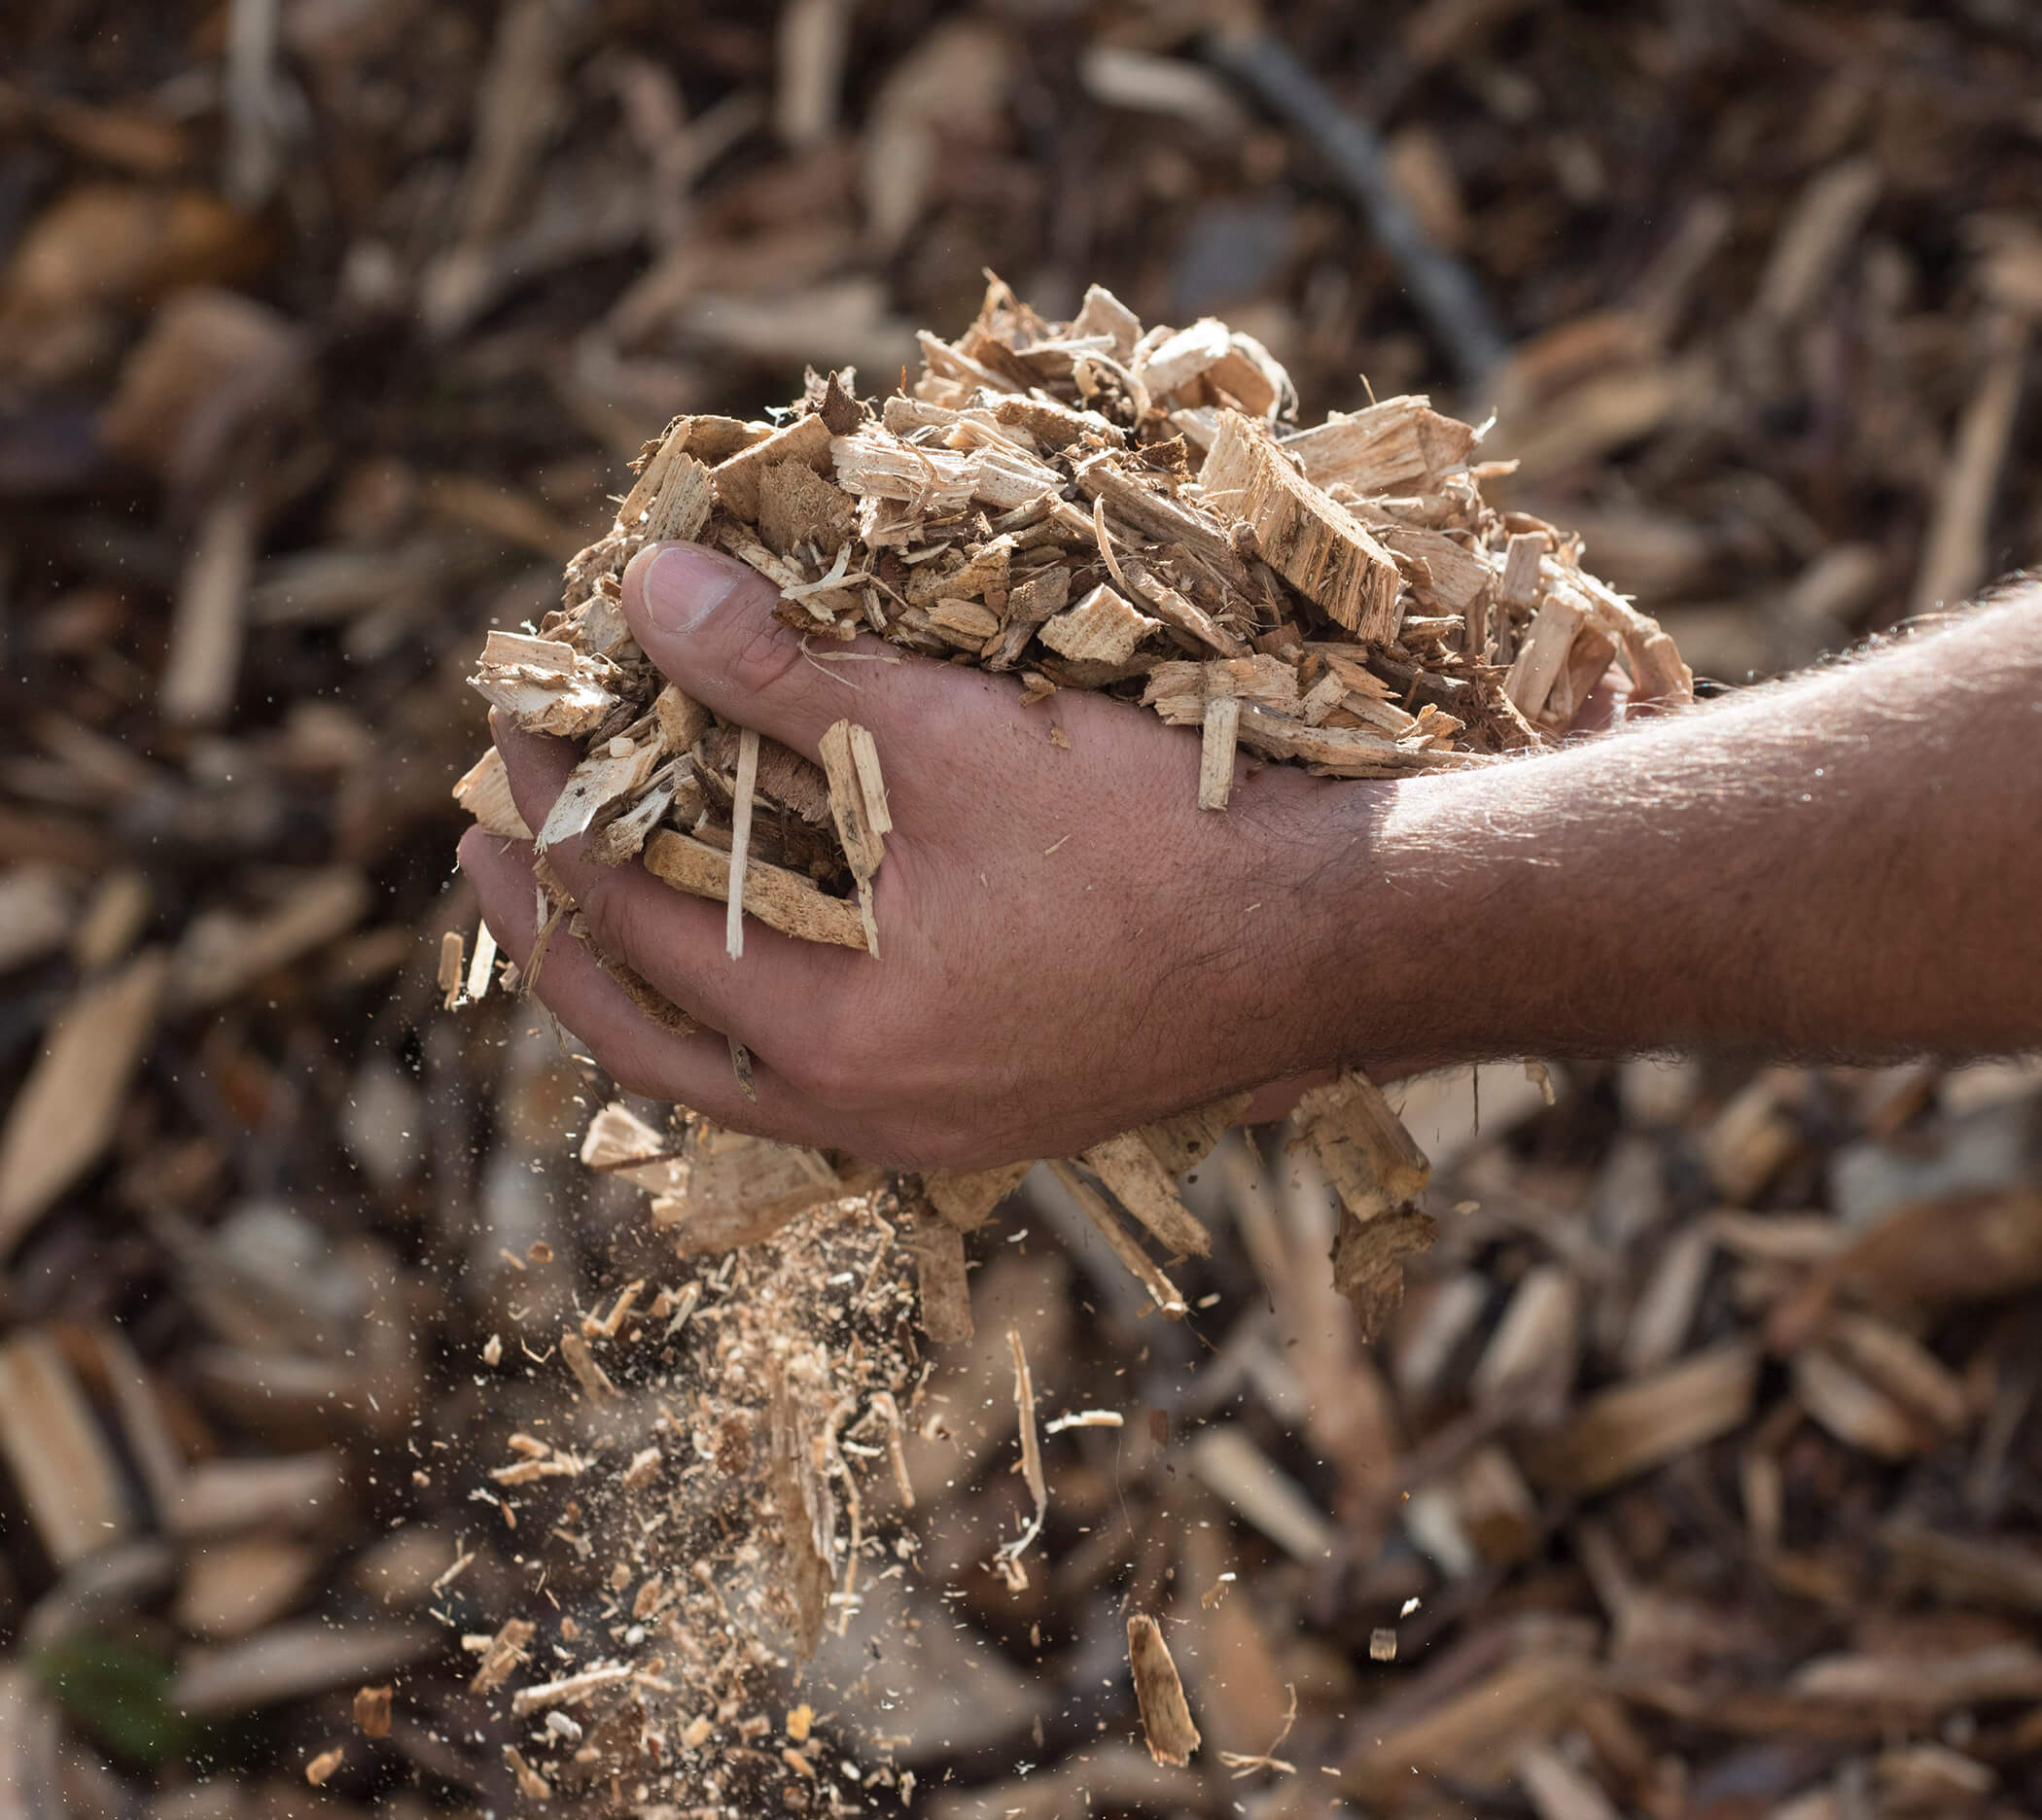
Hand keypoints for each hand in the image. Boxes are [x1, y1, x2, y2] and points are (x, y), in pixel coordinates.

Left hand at [459, 541, 1354, 1167]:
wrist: (1333, 942)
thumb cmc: (1155, 840)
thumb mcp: (953, 737)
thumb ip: (787, 671)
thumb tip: (651, 589)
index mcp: (838, 1041)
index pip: (632, 923)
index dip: (555, 817)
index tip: (511, 733)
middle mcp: (869, 1117)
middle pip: (651, 1042)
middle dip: (556, 932)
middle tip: (488, 850)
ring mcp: (934, 1131)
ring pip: (736, 1075)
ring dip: (656, 979)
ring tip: (604, 895)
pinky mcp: (993, 1113)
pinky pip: (823, 1078)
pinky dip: (759, 1005)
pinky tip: (764, 942)